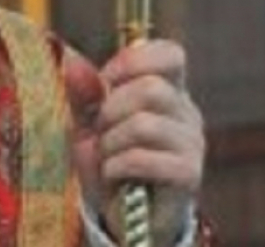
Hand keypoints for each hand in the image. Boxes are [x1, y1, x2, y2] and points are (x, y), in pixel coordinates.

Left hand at [63, 41, 204, 244]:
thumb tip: (72, 62)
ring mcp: (192, 143)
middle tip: (100, 131)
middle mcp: (186, 112)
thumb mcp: (89, 122)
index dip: (133, 62)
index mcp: (167, 89)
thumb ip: (83, 93)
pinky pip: (144, 158)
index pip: (170, 53)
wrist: (123, 211)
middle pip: (151, 88)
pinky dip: (116, 166)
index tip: (106, 83)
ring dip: (111, 142)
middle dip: (111, 110)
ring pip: (145, 124)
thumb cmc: (108, 158)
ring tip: (106, 155)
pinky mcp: (188, 174)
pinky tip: (112, 174)